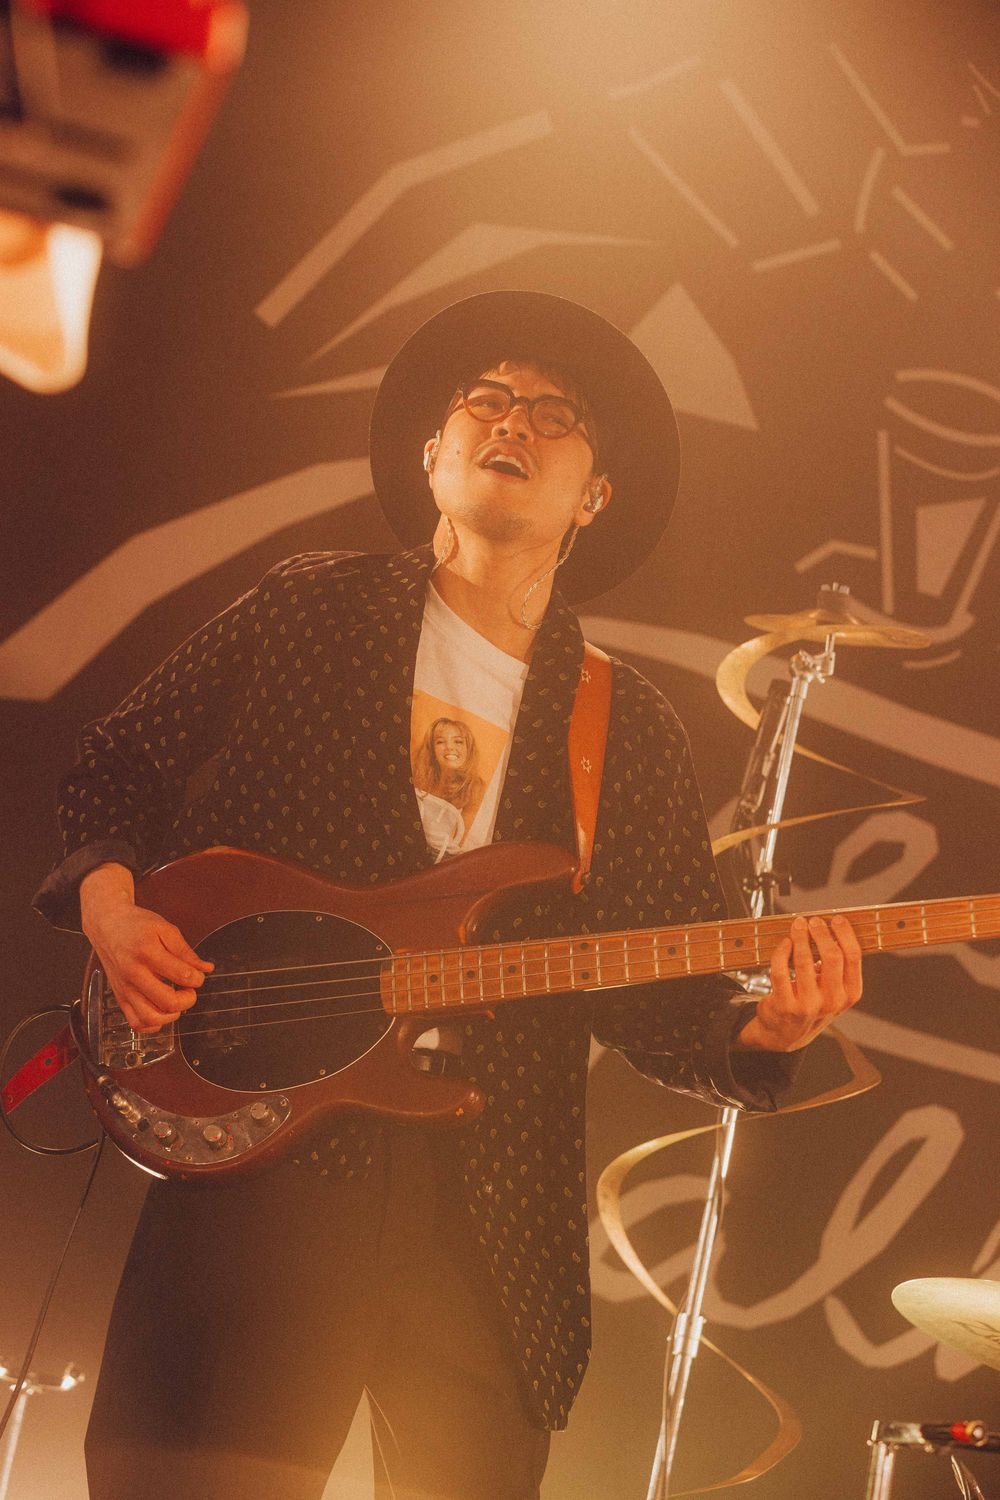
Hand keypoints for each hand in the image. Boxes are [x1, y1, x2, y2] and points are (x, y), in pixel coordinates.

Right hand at [80, 864, 211, 1031]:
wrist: (107, 925)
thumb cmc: (136, 925)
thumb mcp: (165, 929)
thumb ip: (185, 951)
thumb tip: (205, 969)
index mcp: (147, 953)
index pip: (182, 976)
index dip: (198, 978)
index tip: (197, 974)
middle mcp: (134, 974)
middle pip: (168, 1002)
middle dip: (188, 999)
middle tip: (189, 990)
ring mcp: (125, 988)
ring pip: (151, 1018)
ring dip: (172, 1015)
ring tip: (176, 1001)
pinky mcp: (119, 998)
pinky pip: (136, 1023)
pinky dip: (153, 1024)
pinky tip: (161, 1010)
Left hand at [736, 913, 862, 1052]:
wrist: (786, 1036)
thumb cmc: (813, 1006)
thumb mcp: (834, 991)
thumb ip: (837, 967)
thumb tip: (834, 931)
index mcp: (850, 994)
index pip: (853, 958)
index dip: (845, 934)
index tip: (837, 920)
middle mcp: (832, 1002)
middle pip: (832, 956)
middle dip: (822, 933)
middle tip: (813, 921)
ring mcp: (808, 1005)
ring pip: (804, 961)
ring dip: (800, 937)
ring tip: (797, 926)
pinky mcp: (785, 1005)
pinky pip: (781, 970)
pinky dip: (782, 952)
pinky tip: (784, 943)